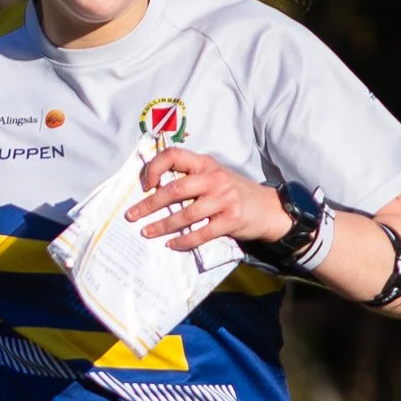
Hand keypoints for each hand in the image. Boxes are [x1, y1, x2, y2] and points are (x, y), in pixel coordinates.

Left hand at [124, 150, 290, 253]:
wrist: (269, 208)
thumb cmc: (234, 192)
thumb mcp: (214, 176)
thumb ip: (191, 178)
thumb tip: (154, 189)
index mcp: (205, 164)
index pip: (174, 155)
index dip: (155, 167)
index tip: (144, 184)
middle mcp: (214, 178)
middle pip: (174, 190)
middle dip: (148, 204)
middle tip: (131, 215)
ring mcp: (224, 199)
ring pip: (185, 214)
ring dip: (162, 225)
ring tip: (146, 232)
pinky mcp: (231, 220)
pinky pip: (201, 233)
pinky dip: (184, 241)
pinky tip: (171, 244)